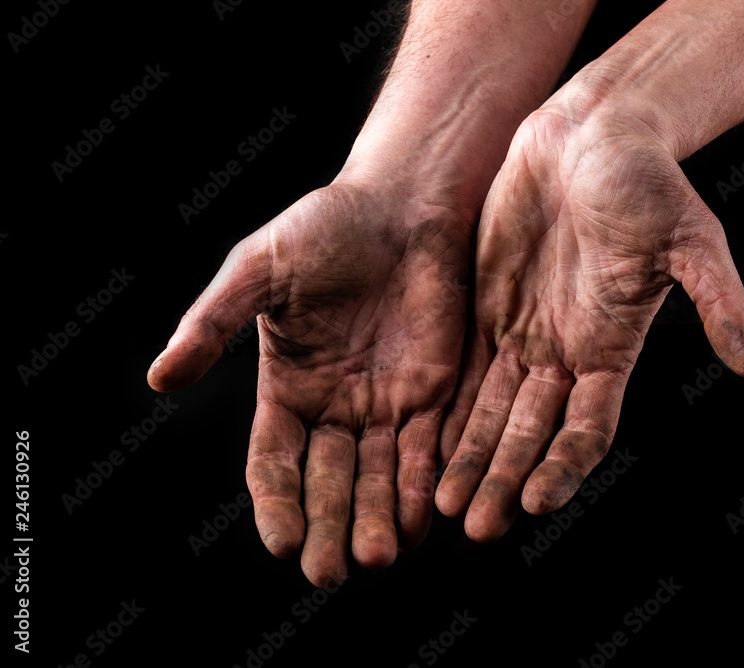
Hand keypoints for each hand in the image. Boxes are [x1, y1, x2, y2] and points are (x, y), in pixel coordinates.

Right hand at [148, 180, 469, 585]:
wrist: (400, 203)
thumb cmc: (322, 228)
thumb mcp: (257, 271)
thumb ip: (212, 324)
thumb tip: (158, 379)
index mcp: (287, 388)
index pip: (275, 462)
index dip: (277, 503)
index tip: (281, 543)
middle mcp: (335, 408)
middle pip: (329, 483)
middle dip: (328, 529)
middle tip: (329, 573)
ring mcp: (385, 405)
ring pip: (379, 479)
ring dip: (378, 521)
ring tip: (378, 560)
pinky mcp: (433, 393)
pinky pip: (427, 450)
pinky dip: (423, 487)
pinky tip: (423, 522)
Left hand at [434, 97, 743, 541]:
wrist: (595, 135)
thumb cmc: (649, 181)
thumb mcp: (691, 239)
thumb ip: (717, 301)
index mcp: (611, 347)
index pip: (586, 427)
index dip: (563, 466)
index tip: (535, 503)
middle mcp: (565, 352)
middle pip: (530, 433)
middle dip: (504, 480)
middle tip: (475, 528)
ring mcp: (524, 332)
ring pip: (492, 411)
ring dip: (471, 458)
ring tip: (444, 506)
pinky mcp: (488, 307)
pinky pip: (462, 369)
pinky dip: (447, 409)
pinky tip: (424, 444)